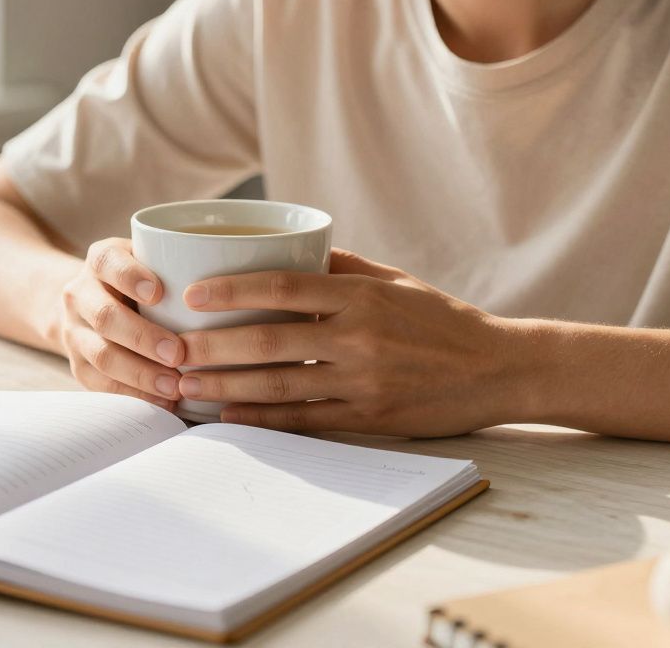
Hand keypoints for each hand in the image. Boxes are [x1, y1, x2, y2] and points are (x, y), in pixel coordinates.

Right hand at [58, 238, 185, 408]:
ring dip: (140, 374)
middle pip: (105, 316)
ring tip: (174, 386)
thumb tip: (232, 290)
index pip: (108, 262)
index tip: (158, 293)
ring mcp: (74, 332)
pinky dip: (133, 395)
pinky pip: (101, 385)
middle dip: (142, 337)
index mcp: (100, 261)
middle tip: (177, 354)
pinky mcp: (78, 366)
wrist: (90, 304)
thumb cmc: (141, 281)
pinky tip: (162, 401)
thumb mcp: (151, 262)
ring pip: (102, 356)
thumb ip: (178, 266)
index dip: (130, 277)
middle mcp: (79, 294)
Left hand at [176, 249, 527, 435]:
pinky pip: (305, 421)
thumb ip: (341, 266)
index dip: (232, 290)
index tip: (192, 294)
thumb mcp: (396, 281)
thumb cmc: (442, 320)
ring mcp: (363, 382)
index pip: (282, 288)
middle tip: (171, 347)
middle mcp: (359, 338)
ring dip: (226, 387)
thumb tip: (288, 248)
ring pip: (279, 386)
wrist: (499, 369)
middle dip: (212, 346)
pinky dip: (263, 419)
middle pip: (269, 342)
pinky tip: (229, 415)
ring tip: (185, 385)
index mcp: (361, 296)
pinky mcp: (370, 418)